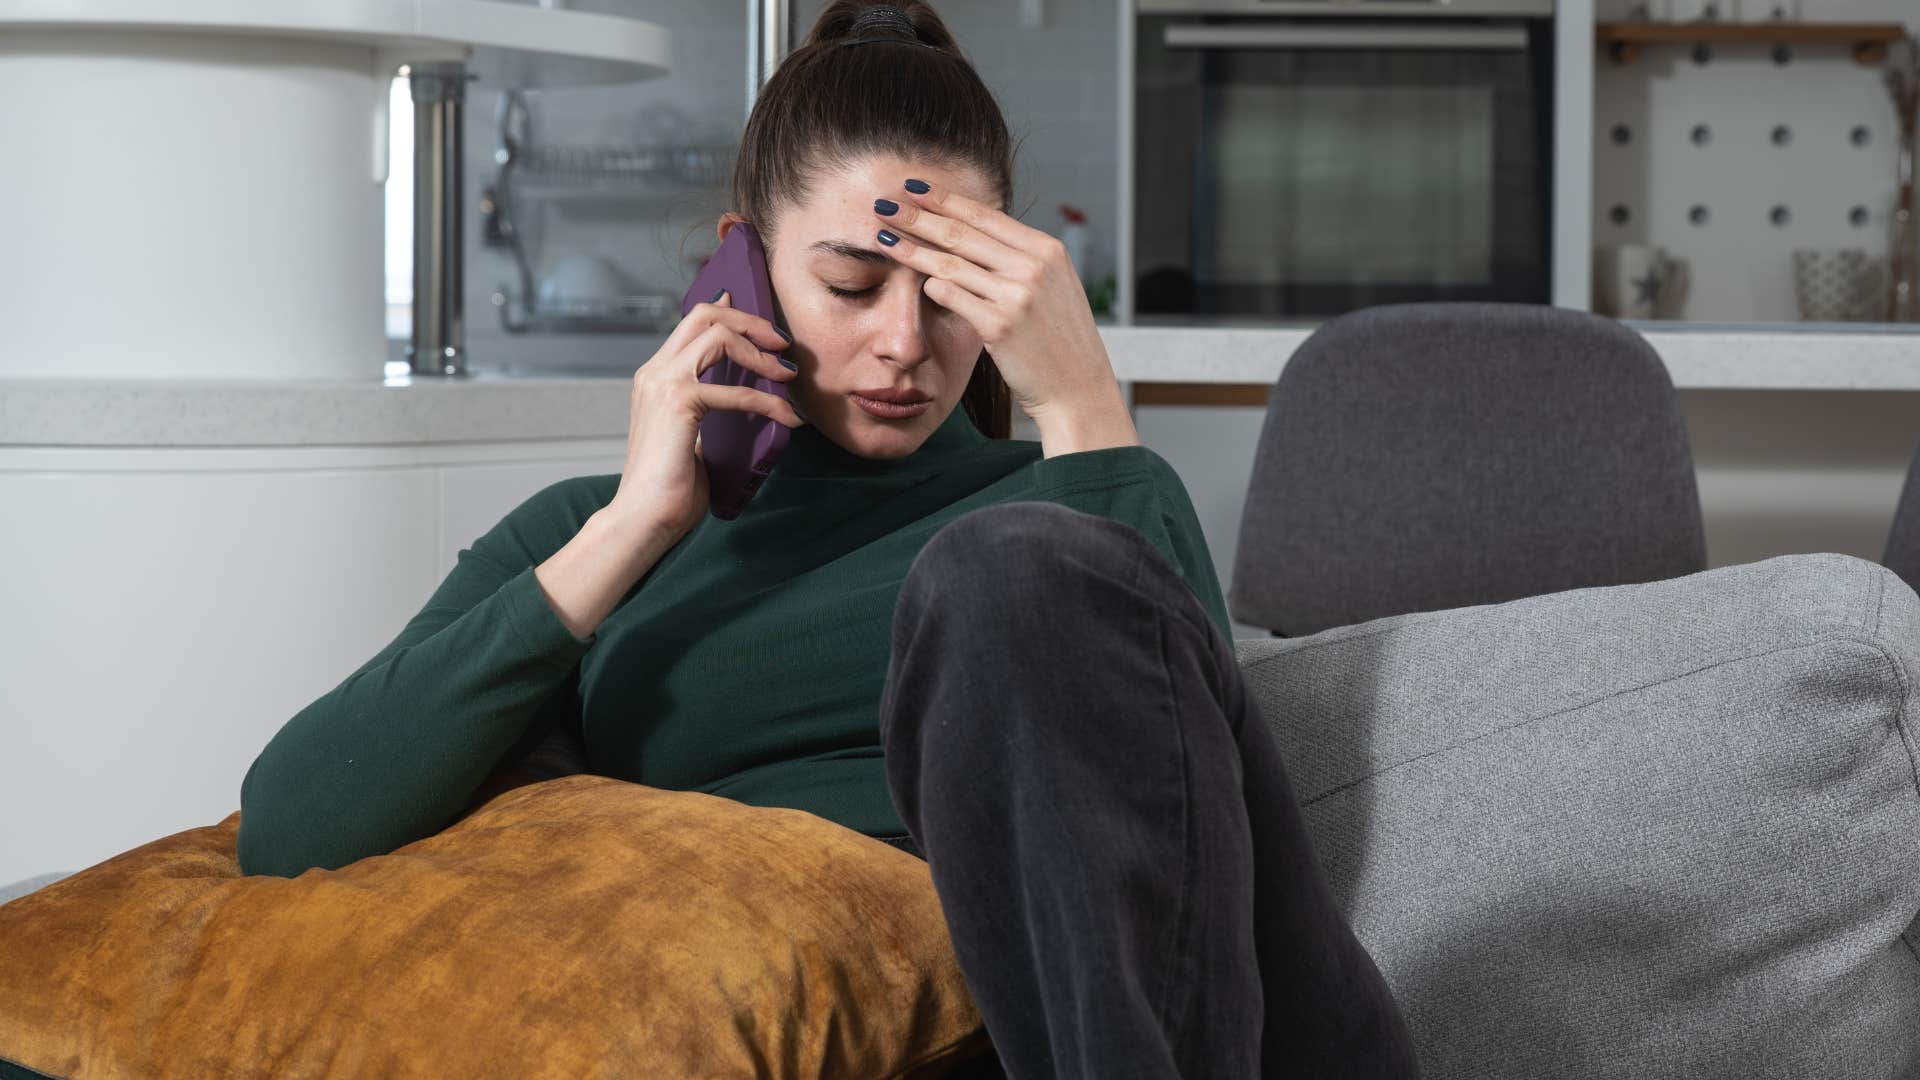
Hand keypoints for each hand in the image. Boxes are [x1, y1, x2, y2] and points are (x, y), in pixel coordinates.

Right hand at [605, 291, 804, 541]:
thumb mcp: (690, 435)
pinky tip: (787, 417)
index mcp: (655, 376)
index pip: (693, 322)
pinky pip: (736, 390)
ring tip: (788, 374)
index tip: (765, 328)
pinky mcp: (677, 402)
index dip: (732, 312)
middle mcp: (655, 372)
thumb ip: (707, 408)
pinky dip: (768, 401)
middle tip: (782, 344)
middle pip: (705, 315)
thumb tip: (739, 394)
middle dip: (750, 321)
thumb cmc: (669, 488)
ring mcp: (663, 383)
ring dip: (761, 352)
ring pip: (719, 335)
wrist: (642, 520)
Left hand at [872, 180, 1134, 451]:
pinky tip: (912, 280)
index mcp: (1047, 250)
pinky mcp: (1000, 325)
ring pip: (950, 263)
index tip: (915, 188)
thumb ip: (1020, 260)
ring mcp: (1017, 295)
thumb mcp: (1053, 287)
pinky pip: (952, 296)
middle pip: (962, 233)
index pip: (985, 215)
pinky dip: (931, 285)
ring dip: (912, 248)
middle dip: (919, 216)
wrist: (1078, 388)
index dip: (946, 199)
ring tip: (884, 237)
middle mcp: (1033, 266)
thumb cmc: (1060, 340)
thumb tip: (975, 235)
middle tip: (885, 203)